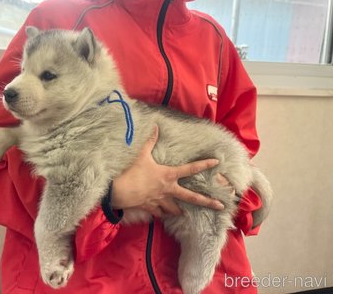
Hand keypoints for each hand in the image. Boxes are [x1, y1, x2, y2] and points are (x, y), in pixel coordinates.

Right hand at [111, 126, 227, 217]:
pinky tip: (163, 214)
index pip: (190, 169)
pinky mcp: (151, 207)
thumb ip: (150, 141)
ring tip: (184, 213)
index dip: (204, 164)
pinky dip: (162, 214)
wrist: (121, 191)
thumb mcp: (142, 155)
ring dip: (180, 211)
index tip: (216, 162)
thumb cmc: (133, 172)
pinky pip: (160, 213)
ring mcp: (161, 201)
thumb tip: (155, 127)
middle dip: (207, 202)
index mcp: (169, 175)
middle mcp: (168, 189)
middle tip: (220, 206)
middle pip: (191, 197)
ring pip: (176, 209)